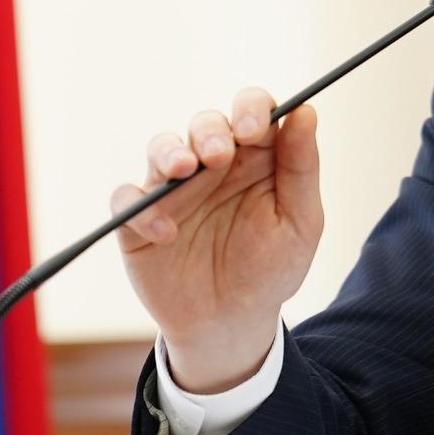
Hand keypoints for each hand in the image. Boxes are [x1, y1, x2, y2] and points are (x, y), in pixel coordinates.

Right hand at [111, 86, 321, 393]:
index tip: (254, 128)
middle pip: (205, 123)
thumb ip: (301, 168)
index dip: (250, 108)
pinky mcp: (139, 220)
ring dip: (171, 152)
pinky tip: (165, 232)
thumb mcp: (299, 222)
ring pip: (162, 147)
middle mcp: (212, 165)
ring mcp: (174, 189)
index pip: (252, 110)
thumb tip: (306, 111)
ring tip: (185, 170)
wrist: (232, 326)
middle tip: (218, 155)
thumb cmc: (270, 269)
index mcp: (256, 157)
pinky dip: (138, 207)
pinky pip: (127, 199)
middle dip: (210, 132)